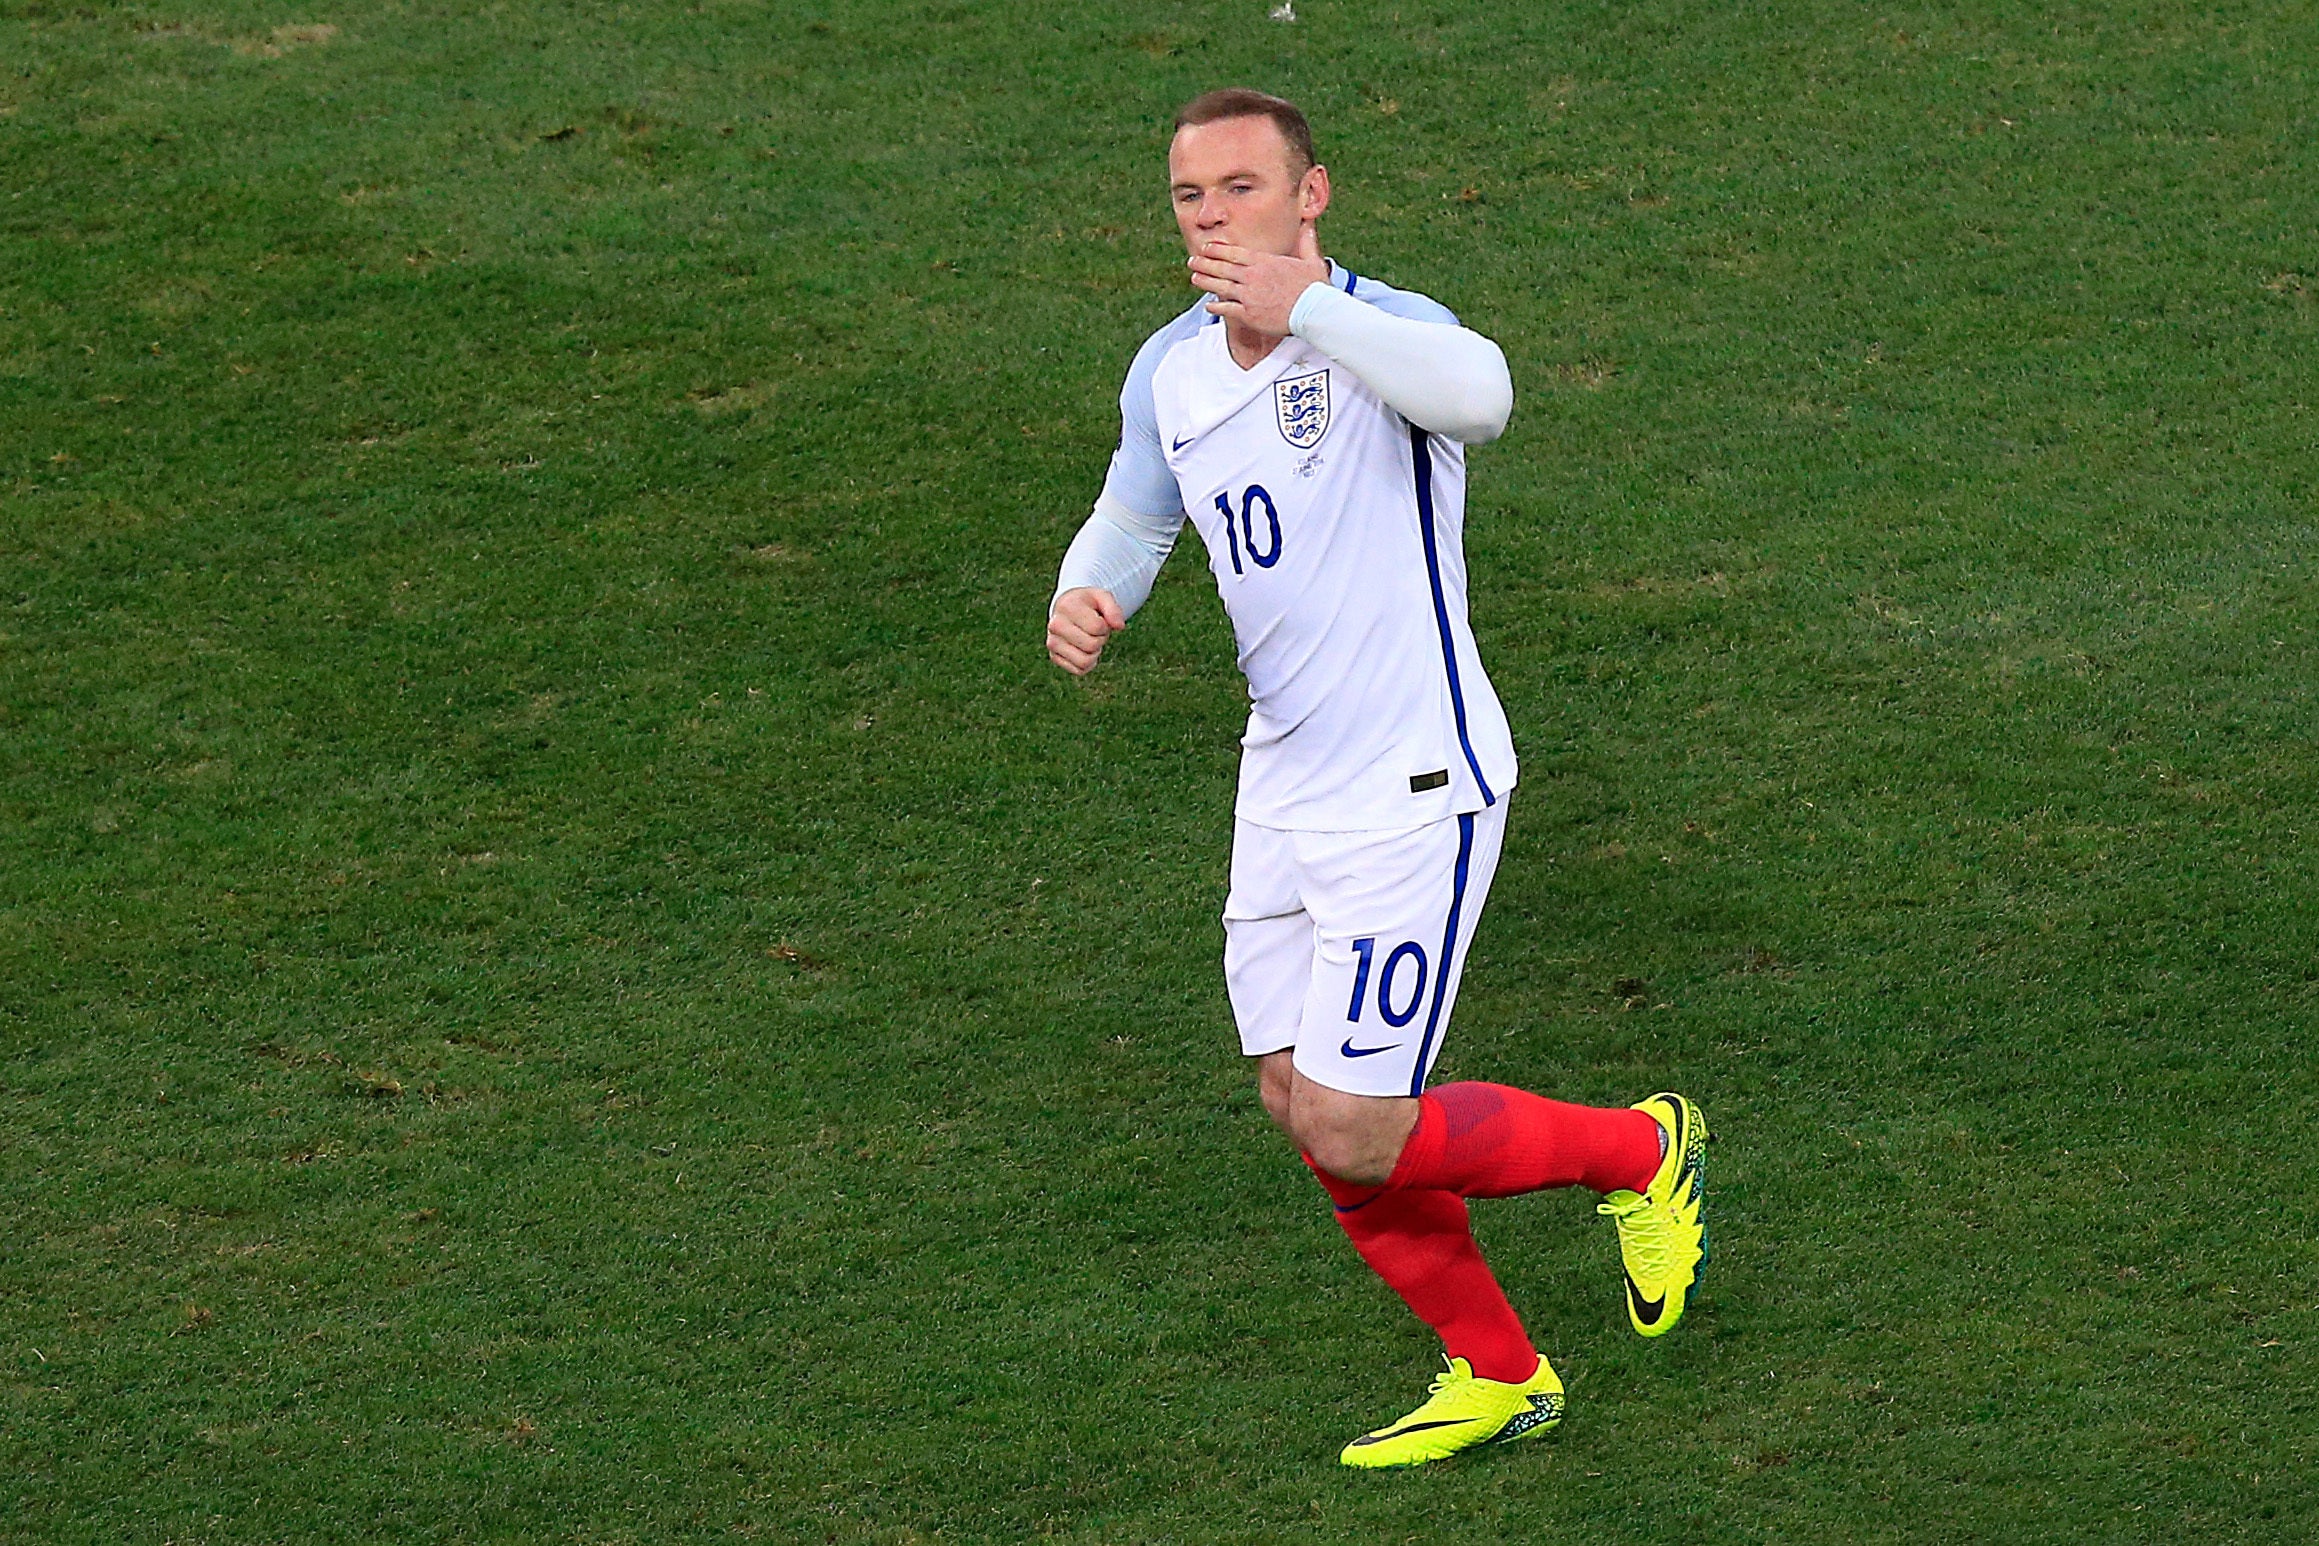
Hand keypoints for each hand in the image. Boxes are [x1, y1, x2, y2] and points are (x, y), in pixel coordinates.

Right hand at [1047, 586, 1125, 675]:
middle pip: (1092, 645)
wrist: (1066, 609)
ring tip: (1090, 640)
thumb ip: (1114, 610)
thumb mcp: (1102, 598)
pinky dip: (1088, 663)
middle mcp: (1055, 626)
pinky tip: (1085, 650)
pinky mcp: (1054, 657)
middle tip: (1095, 631)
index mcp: (1066, 607)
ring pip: (1084, 662)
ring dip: (1094, 653)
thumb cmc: (1087, 604)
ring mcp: (1052, 643)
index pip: (1097, 628)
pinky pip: (1079, 670)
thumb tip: (1120, 626)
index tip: (1099, 619)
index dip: (1105, 626)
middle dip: (1101, 639)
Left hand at [1187, 225, 1327, 336]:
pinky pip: (1227, 309)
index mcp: (1265, 262)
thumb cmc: (1316, 288)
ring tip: (1194, 278)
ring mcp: (1249, 296)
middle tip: (1192, 260)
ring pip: (1221, 286)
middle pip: (1223, 268)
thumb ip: (1306, 241)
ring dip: (1205, 281)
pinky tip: (1209, 304)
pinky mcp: (1249, 314)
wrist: (1315, 311)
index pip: (1235, 253)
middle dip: (1205, 263)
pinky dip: (1216, 306)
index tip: (1208, 247)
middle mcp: (1253, 277)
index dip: (1218, 250)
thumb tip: (1308, 223)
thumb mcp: (1312, 260)